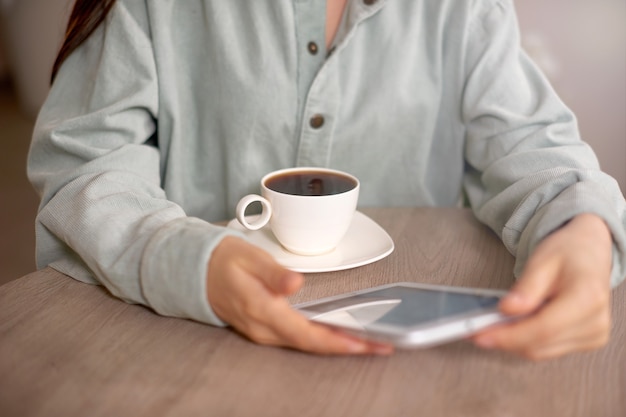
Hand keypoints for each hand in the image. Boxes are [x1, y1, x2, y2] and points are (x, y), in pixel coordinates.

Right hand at [207, 236, 392, 354]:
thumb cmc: (224, 260)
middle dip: (347, 347)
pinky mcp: (264, 329)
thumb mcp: (248, 257)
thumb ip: (273, 272)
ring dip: (337, 345)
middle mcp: (263, 328)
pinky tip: (337, 335)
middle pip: (311, 345)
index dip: (337, 341)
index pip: (306, 334)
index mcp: (261, 310)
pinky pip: (297, 339)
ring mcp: (262, 332)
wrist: (196, 270)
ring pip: (305, 344)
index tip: (364, 343)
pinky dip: (321, 340)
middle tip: (381, 345)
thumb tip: (295, 284)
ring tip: (367, 341)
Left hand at [473, 213, 612, 359]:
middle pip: (540, 345)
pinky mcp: (588, 340)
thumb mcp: (542, 260)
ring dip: (512, 342)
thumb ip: (526, 288)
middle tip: (473, 330)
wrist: (589, 252)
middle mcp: (595, 321)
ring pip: (541, 352)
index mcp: (587, 298)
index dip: (508, 336)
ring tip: (489, 325)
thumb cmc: (567, 251)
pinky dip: (526, 341)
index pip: (543, 329)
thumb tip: (507, 310)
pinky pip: (548, 350)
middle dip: (504, 339)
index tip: (479, 335)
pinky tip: (512, 326)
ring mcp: (594, 334)